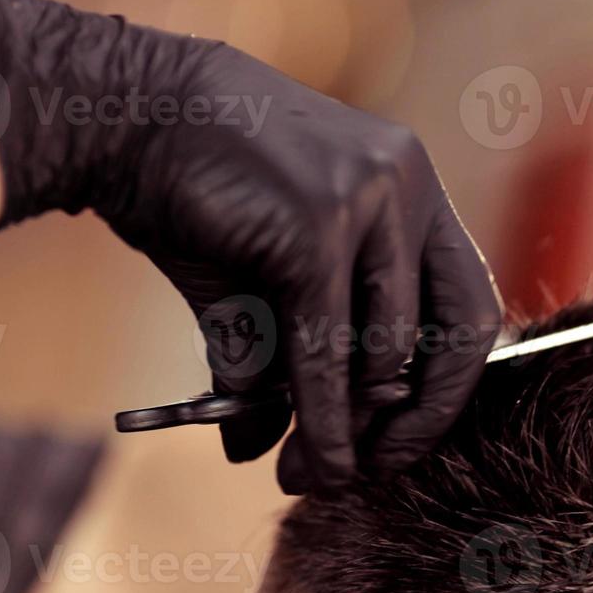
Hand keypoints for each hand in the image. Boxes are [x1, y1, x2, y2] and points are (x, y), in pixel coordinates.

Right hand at [0, 0, 501, 492]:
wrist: (124, 118)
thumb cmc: (193, 196)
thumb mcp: (257, 282)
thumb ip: (277, 355)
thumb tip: (254, 450)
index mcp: (414, 195)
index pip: (469, 306)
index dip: (445, 388)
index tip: (398, 444)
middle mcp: (410, 189)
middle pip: (452, 334)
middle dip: (410, 422)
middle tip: (361, 473)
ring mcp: (374, 199)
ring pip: (385, 350)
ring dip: (348, 429)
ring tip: (305, 474)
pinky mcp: (322, 222)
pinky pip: (329, 346)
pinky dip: (318, 413)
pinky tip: (299, 454)